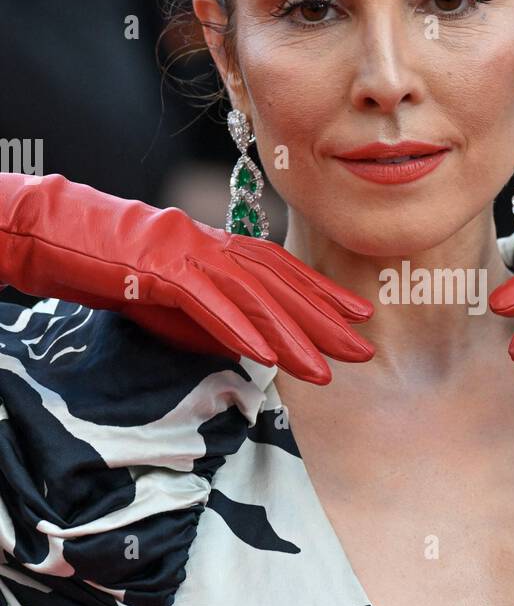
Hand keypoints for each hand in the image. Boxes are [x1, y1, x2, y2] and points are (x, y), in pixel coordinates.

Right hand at [0, 173, 374, 383]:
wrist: (59, 236)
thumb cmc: (117, 272)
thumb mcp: (176, 303)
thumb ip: (217, 322)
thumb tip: (260, 350)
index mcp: (220, 249)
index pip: (283, 271)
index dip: (324, 293)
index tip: (361, 317)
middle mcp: (213, 246)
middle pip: (280, 285)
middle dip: (325, 320)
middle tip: (363, 351)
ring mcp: (189, 254)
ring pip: (252, 297)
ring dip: (291, 336)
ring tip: (323, 370)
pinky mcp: (161, 269)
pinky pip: (207, 303)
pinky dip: (238, 329)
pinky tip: (266, 356)